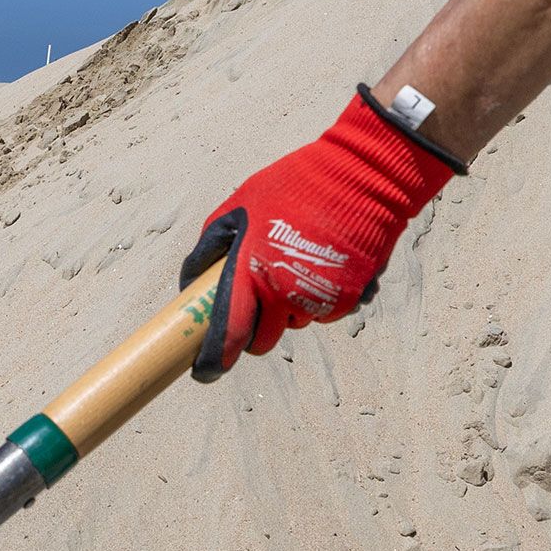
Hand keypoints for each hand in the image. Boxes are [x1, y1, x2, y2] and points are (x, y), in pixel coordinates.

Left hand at [180, 88, 460, 379]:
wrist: (361, 178)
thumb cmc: (294, 185)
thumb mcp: (240, 205)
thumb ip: (211, 246)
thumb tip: (189, 281)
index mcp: (251, 272)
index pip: (229, 333)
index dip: (213, 360)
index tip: (204, 372)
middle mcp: (284, 294)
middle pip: (263, 341)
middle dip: (257, 329)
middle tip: (259, 300)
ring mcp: (319, 298)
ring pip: (296, 324)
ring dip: (290, 307)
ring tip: (296, 263)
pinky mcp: (349, 298)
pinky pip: (325, 312)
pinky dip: (320, 297)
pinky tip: (322, 263)